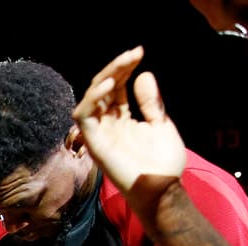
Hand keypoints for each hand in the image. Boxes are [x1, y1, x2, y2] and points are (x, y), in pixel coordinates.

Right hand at [73, 46, 186, 196]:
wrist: (161, 189)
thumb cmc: (163, 164)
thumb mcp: (161, 124)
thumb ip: (150, 102)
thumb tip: (143, 74)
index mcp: (123, 119)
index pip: (116, 88)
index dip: (125, 69)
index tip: (139, 53)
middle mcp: (108, 125)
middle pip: (102, 89)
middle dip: (116, 68)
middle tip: (134, 54)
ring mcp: (100, 134)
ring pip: (90, 98)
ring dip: (104, 77)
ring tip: (122, 64)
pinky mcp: (94, 143)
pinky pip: (84, 116)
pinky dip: (92, 98)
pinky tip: (109, 84)